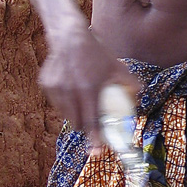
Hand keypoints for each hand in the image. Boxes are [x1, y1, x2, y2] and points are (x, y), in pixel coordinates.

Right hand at [39, 34, 139, 153]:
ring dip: (74, 115)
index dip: (94, 138)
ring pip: (65, 114)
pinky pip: (56, 103)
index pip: (91, 121)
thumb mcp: (116, 66)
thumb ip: (129, 82)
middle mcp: (70, 91)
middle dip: (85, 127)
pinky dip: (64, 103)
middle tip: (91, 123)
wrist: (69, 35)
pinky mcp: (47, 85)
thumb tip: (140, 94)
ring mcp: (56, 89)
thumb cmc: (95, 52)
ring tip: (82, 102)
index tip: (96, 151)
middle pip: (77, 123)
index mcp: (89, 89)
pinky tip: (71, 90)